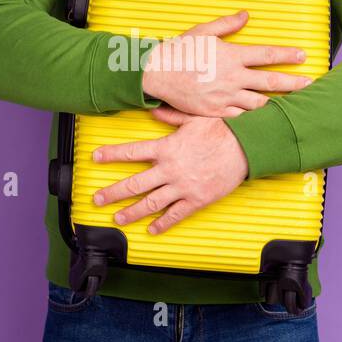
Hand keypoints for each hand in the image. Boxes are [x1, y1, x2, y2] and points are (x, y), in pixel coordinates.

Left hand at [91, 105, 249, 234]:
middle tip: (97, 200)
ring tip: (117, 219)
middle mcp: (170, 169)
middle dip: (113, 192)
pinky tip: (152, 230)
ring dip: (131, 212)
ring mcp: (182, 187)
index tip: (96, 157)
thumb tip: (154, 111)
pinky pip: (175, 215)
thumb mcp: (194, 118)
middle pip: (135, 183)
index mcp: (167, 148)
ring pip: (151, 203)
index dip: (111, 154)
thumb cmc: (222, 130)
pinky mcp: (196, 199)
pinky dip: (162, 224)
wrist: (245, 148)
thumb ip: (171, 117)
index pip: (132, 152)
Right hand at [139, 10, 311, 117]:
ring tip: (293, 106)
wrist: (156, 74)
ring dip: (277, 104)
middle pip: (270, 81)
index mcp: (231, 55)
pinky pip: (240, 117)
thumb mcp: (202, 31)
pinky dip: (254, 119)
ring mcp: (224, 97)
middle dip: (293, 83)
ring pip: (259, 103)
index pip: (267, 54)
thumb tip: (246, 16)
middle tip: (309, 84)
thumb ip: (227, 25)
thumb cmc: (178, 50)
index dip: (287, 54)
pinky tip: (266, 121)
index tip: (303, 55)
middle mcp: (232, 77)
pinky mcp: (215, 112)